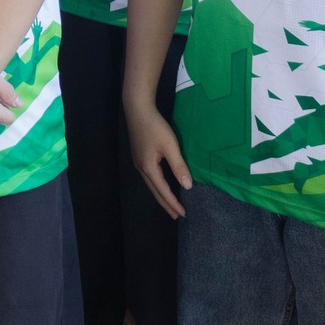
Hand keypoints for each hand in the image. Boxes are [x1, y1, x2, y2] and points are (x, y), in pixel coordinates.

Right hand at [125, 99, 191, 219]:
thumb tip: (187, 186)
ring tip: (170, 204)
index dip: (173, 203)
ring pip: (151, 185)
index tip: (183, 214)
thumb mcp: (170, 145)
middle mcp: (141, 168)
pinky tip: (161, 185)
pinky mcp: (139, 156)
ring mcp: (138, 162)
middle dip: (165, 204)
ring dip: (161, 196)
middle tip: (176, 216)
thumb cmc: (155, 126)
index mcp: (148, 167)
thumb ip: (179, 166)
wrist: (137, 109)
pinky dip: (157, 186)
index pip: (163, 191)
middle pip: (154, 191)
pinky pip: (149, 177)